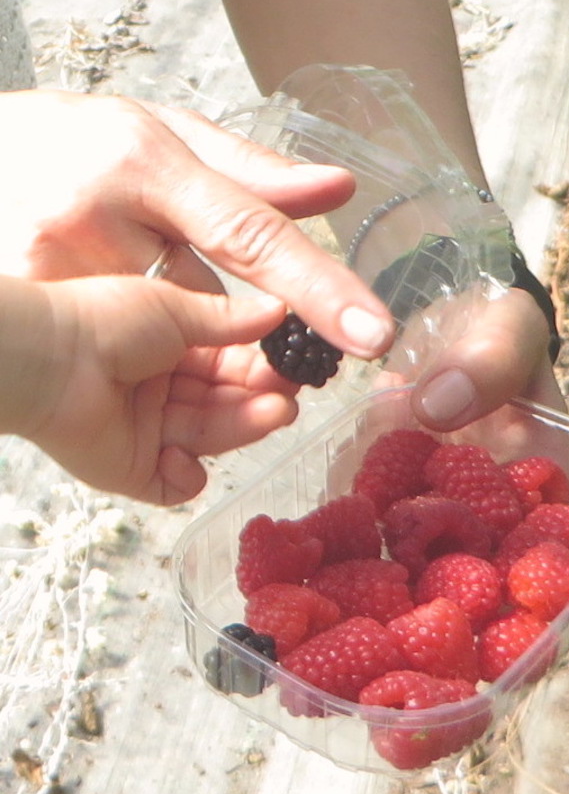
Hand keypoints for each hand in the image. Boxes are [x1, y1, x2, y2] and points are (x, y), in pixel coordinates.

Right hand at [0, 89, 394, 358]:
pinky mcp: (30, 304)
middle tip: (302, 355)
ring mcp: (52, 271)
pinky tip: (155, 340)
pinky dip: (153, 353)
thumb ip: (254, 170)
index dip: (318, 289)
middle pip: (212, 306)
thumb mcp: (167, 130)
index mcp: (144, 163)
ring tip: (220, 337)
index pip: (250, 235)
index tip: (373, 335)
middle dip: (265, 339)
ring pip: (165, 340)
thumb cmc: (75, 139)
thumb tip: (338, 190)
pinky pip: (119, 351)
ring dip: (206, 350)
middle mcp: (94, 220)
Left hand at [1, 275, 299, 504]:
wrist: (48, 359)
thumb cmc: (104, 321)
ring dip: (242, 429)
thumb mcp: (176, 309)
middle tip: (289, 397)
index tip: (295, 366)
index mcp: (172, 350)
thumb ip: (231, 319)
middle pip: (226, 404)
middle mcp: (163, 391)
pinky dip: (185, 476)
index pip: (232, 365)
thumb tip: (280, 311)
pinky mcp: (132, 469)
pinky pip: (173, 484)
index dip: (264, 368)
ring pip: (209, 438)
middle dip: (260, 400)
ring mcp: (148, 432)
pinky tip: (182, 454)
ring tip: (273, 414)